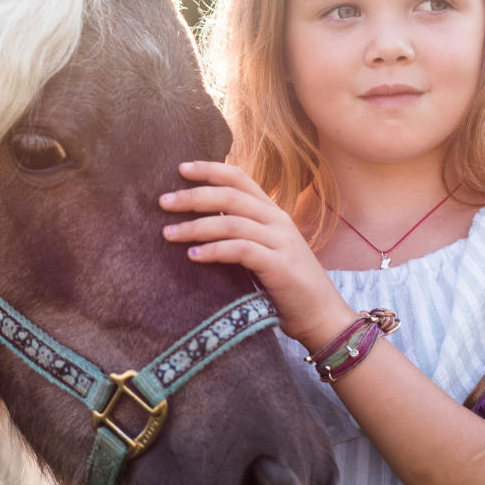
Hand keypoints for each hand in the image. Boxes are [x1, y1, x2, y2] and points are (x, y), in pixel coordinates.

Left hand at [159, 161, 355, 347]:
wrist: (323, 316)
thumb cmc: (285, 285)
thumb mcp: (263, 250)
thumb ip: (240, 233)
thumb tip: (198, 224)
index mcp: (272, 212)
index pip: (239, 179)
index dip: (210, 170)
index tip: (180, 168)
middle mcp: (277, 221)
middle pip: (230, 197)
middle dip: (193, 197)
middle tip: (162, 202)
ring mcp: (281, 242)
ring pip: (231, 222)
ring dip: (196, 226)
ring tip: (167, 233)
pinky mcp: (279, 266)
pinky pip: (241, 250)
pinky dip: (214, 250)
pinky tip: (192, 255)